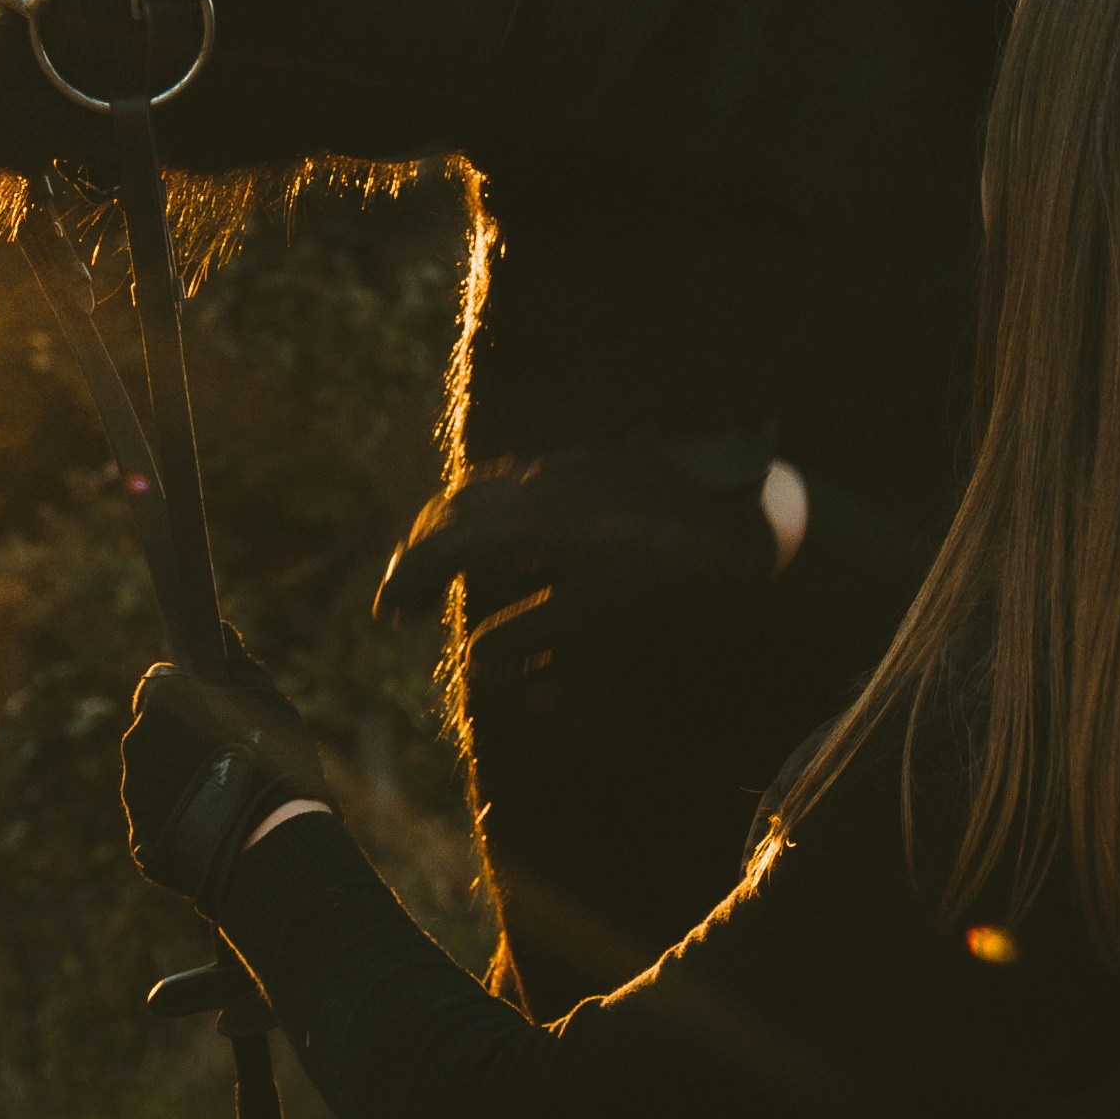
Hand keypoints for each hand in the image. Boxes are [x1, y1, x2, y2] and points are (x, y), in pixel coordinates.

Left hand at [121, 643, 333, 923]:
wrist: (270, 832)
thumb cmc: (273, 754)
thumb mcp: (265, 700)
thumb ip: (238, 664)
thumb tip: (223, 633)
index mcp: (161, 697)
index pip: (163, 685)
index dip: (190, 698)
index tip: (216, 714)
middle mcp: (136, 738)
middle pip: (157, 733)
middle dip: (184, 740)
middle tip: (229, 758)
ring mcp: (134, 788)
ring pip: (155, 777)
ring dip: (181, 780)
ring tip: (226, 798)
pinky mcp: (140, 834)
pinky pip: (158, 820)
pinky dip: (180, 820)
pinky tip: (214, 826)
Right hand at [375, 437, 804, 630]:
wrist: (730, 507)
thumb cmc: (666, 568)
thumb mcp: (597, 610)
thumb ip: (530, 632)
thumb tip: (473, 656)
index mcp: (528, 523)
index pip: (443, 549)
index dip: (408, 582)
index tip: (389, 616)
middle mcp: (529, 486)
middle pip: (446, 515)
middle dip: (414, 557)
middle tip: (401, 601)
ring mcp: (551, 468)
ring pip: (472, 492)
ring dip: (441, 530)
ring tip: (432, 568)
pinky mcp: (574, 461)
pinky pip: (503, 480)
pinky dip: (476, 508)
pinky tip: (488, 532)